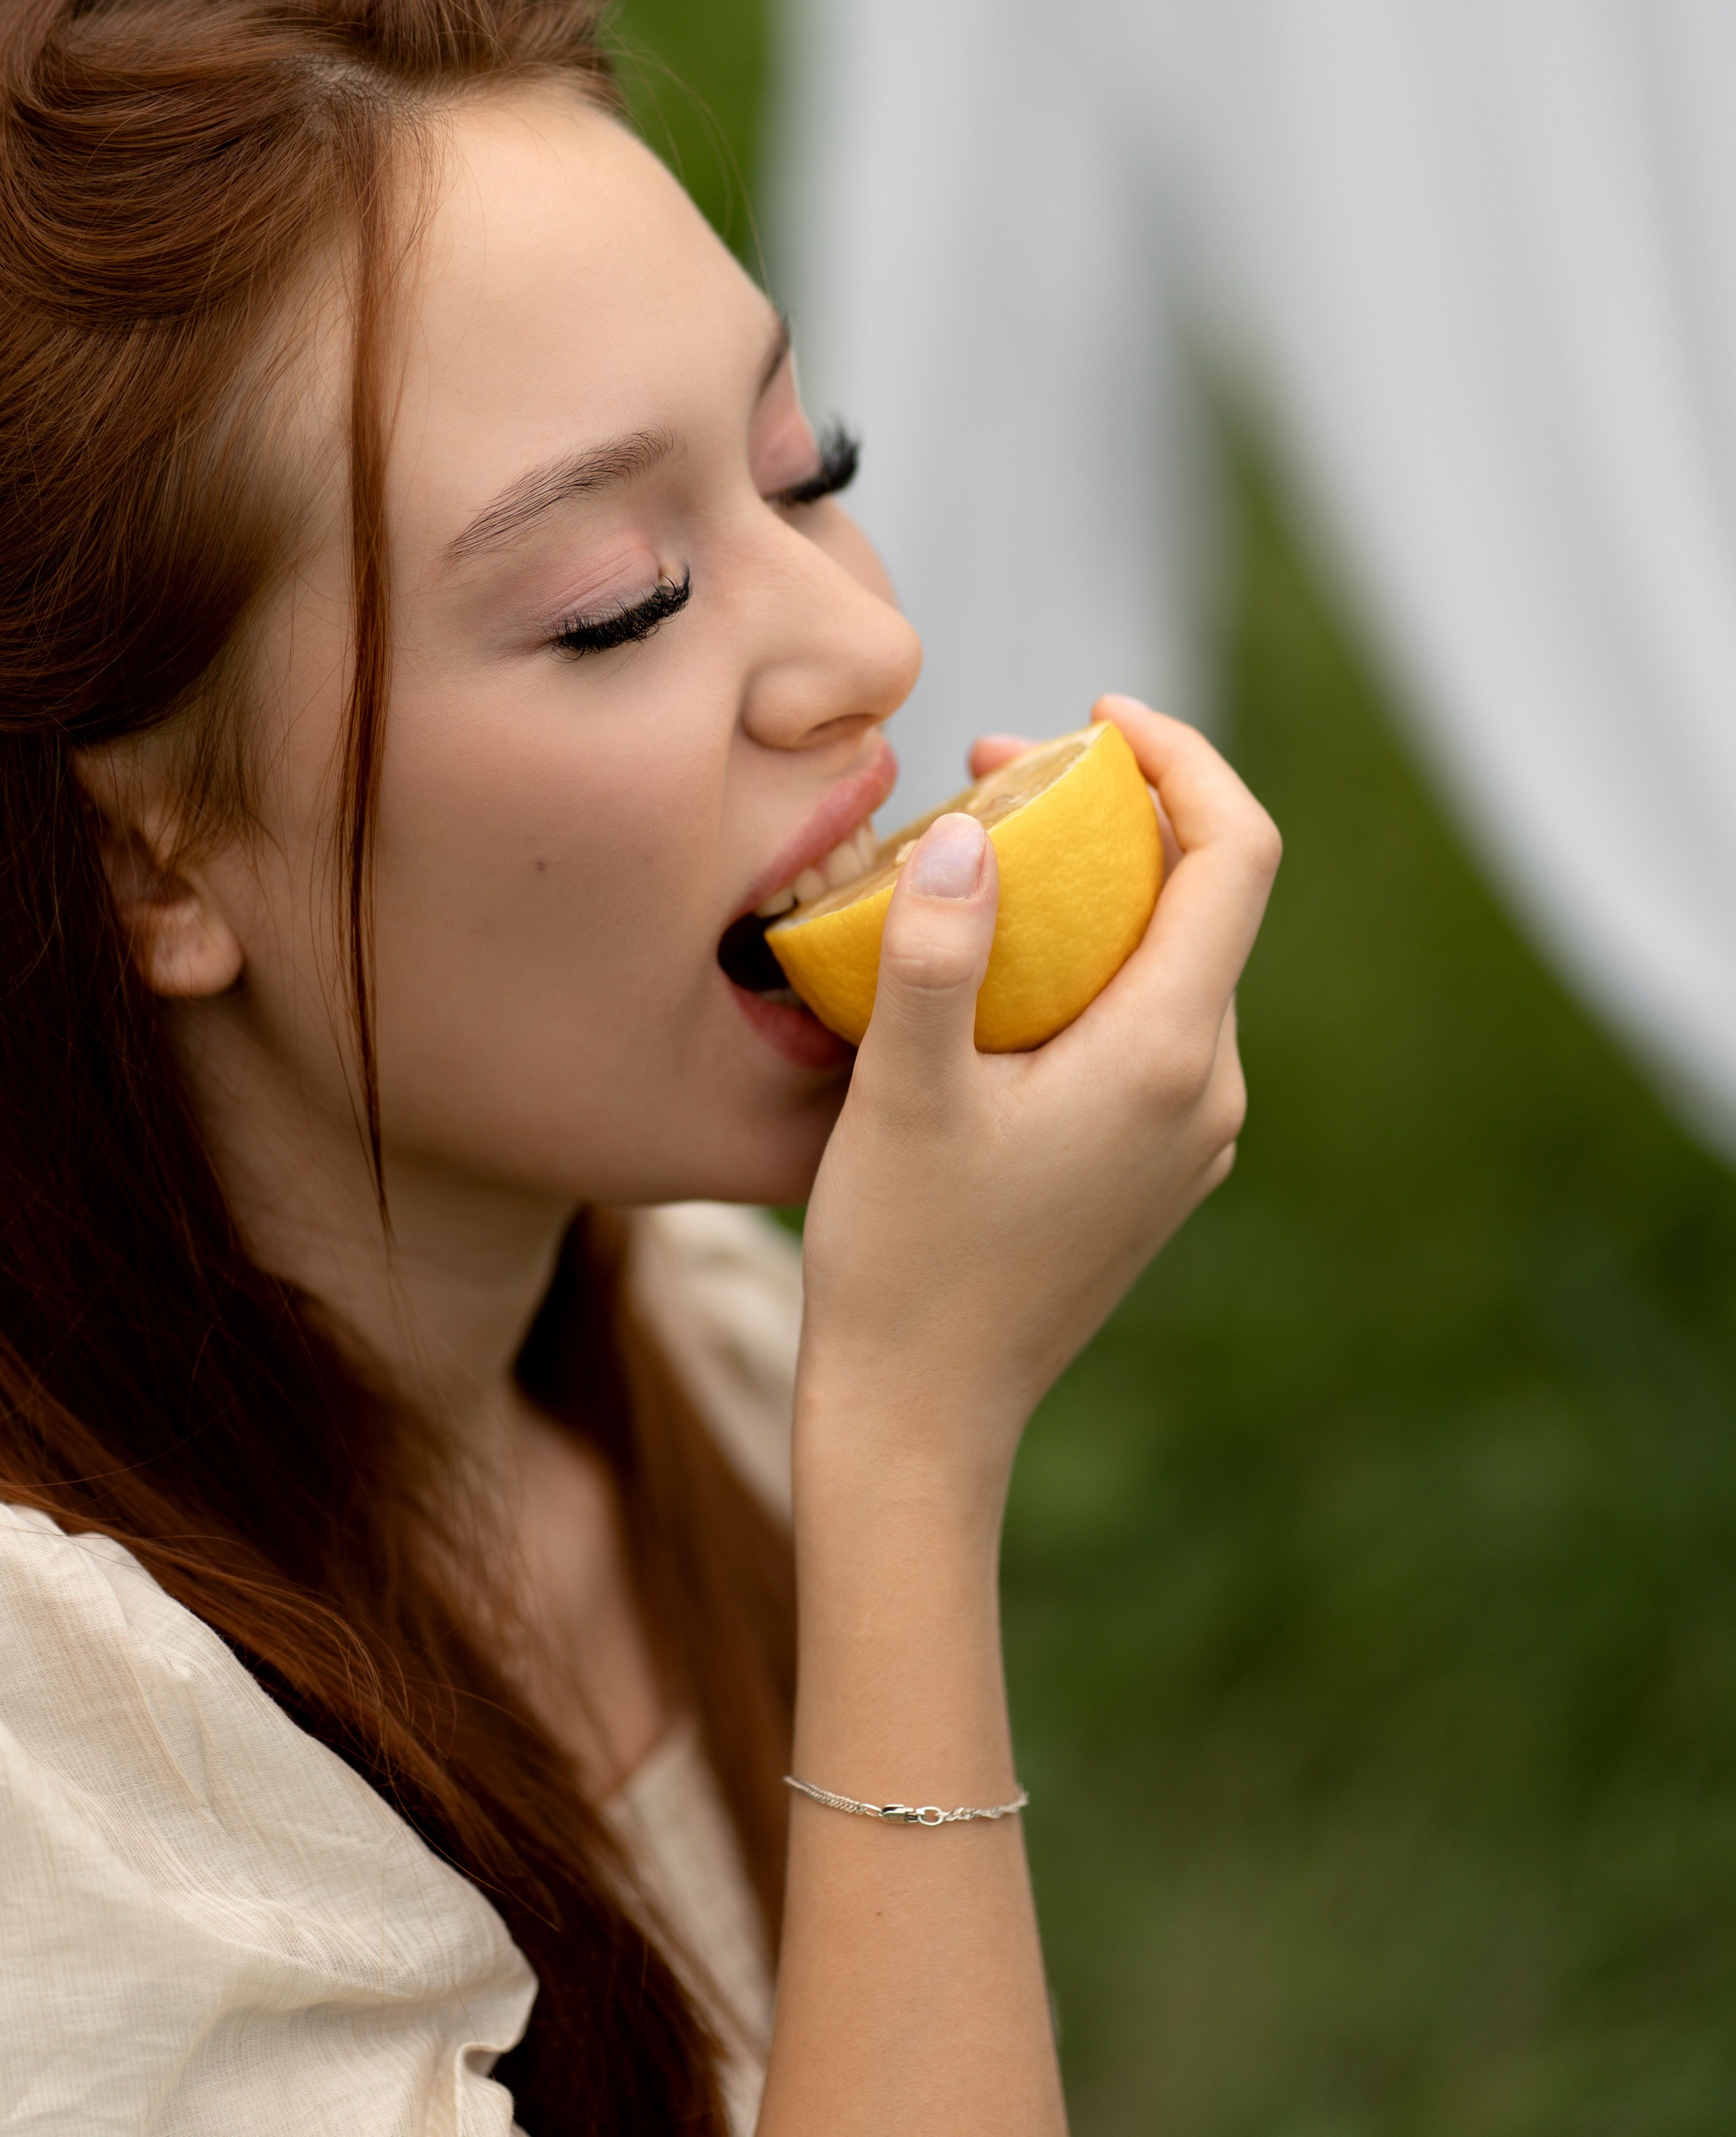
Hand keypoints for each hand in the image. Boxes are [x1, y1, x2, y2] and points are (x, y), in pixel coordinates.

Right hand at [797, 698, 1278, 1508]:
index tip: (1092, 719)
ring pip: (1175, 964)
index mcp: (1168, 1055)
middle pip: (1206, 901)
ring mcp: (1192, 1137)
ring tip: (980, 862)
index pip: (1235, 856)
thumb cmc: (903, 1259)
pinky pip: (1149, 1027)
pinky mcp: (1157, 1169)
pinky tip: (997, 973)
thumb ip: (939, 953)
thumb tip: (977, 829)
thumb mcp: (901, 1093)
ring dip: (1098, 891)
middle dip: (1118, 813)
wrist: (923, 1417)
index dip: (1181, 759)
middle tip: (992, 775)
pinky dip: (1091, 965)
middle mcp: (1208, 1091)